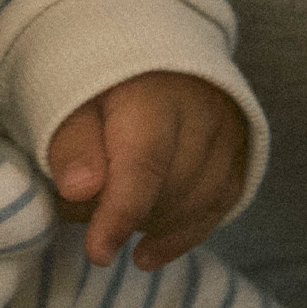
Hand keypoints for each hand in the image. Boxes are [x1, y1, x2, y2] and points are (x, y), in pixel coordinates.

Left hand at [47, 72, 246, 269]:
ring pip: (198, 202)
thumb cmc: (96, 77)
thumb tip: (79, 190)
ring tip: (108, 220)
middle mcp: (203, 110)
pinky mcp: (239, 150)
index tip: (98, 252)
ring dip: (151, 224)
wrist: (145, 53)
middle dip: (126, 214)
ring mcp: (228, 131)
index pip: (145, 162)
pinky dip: (180, 235)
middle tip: (80, 211)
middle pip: (172, 188)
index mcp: (154, 91)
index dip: (120, 213)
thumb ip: (72, 143)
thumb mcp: (67, 97)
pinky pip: (217, 206)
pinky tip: (146, 254)